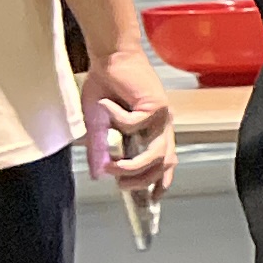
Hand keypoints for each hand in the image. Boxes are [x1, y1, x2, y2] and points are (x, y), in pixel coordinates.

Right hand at [83, 45, 175, 204]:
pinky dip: (116, 118)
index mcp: (152, 133)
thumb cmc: (106, 87)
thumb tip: (98, 174)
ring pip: (157, 153)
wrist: (109, 58)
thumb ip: (99, 150)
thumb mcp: (97, 125)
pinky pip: (135, 124)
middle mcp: (161, 127)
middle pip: (165, 164)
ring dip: (133, 164)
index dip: (160, 184)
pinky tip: (106, 106)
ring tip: (112, 164)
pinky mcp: (155, 104)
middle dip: (142, 181)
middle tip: (120, 183)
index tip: (150, 203)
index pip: (165, 165)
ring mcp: (161, 117)